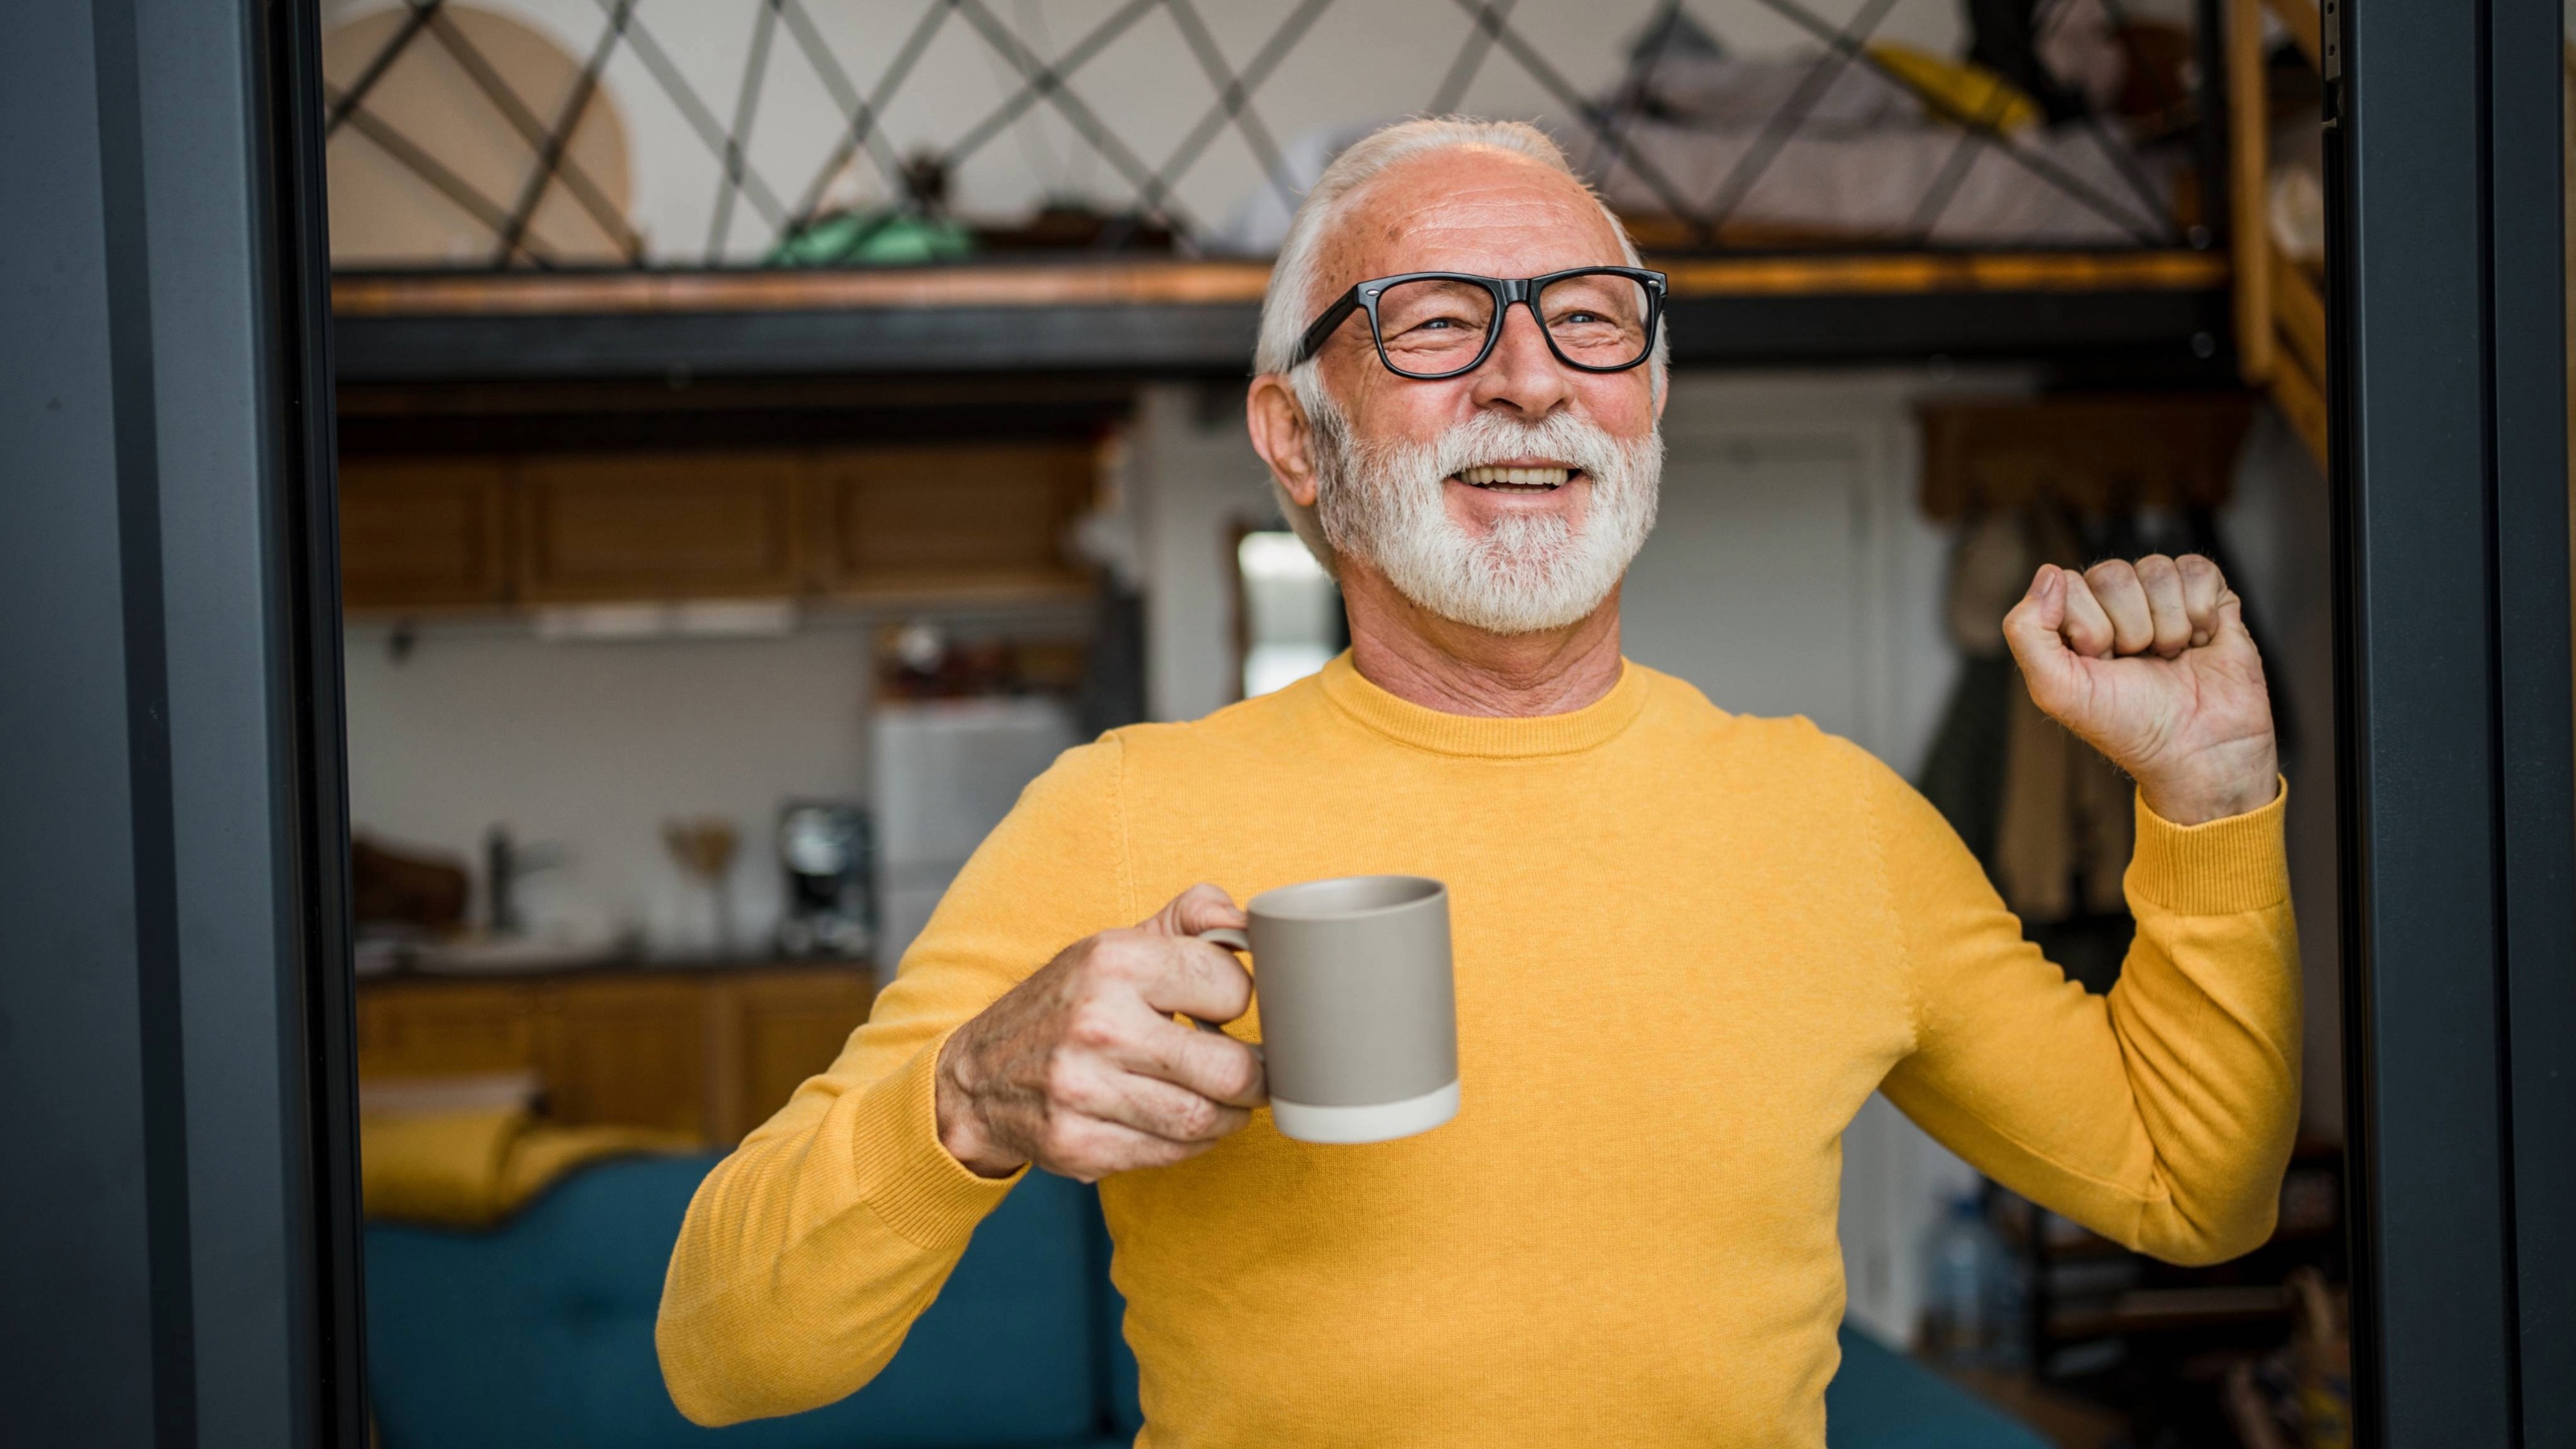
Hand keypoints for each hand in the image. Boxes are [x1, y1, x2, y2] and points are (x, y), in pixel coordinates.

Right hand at [934, 885, 1266, 1181]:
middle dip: (1256, 1077)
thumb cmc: (1068, 1004)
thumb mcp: (1118, 943)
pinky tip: (1178, 1121)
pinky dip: (1190, 1143)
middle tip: (1254, 1073)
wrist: (977, 1077)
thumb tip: (1249, 925)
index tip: (1225, 1009)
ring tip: (1222, 1099)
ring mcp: (1084, 1091)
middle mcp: (1098, 1025)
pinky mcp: (1079, 1145)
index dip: (1241, 1000)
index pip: (1233, 986)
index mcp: (1114, 961)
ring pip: (1206, 1121)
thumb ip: (1191, 919)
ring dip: (1229, 1115)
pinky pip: (1171, 1154)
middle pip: (1231, 1071)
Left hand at [2002, 555, 2279, 825]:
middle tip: (2138, 664)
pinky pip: (2198, 568)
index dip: (2087, 625)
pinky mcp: (2208, 599)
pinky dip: (2201, 612)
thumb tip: (2048, 573)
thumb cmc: (2129, 727)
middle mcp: (2116, 606)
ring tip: (2169, 658)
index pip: (2067, 584)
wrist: (2199, 751)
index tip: (2101, 662)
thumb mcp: (2058, 691)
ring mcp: (2163, 600)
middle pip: (2112, 574)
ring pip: (2157, 569)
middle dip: (2129, 628)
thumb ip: (2027, 632)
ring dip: (2167, 625)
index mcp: (2074, 622)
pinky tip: (2199, 643)